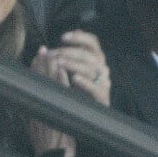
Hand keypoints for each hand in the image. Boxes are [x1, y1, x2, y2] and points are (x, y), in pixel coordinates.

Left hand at [29, 31, 110, 156]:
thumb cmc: (80, 93)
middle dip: (70, 52)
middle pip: (89, 53)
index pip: (92, 42)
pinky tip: (74, 79)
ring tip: (60, 63)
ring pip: (91, 68)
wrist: (91, 119)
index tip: (64, 37)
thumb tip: (53, 44)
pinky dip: (84, 82)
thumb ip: (67, 60)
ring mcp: (104, 81)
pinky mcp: (103, 96)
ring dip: (74, 64)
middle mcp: (102, 67)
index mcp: (96, 59)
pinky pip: (94, 87)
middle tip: (54, 54)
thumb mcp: (75, 73)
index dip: (80, 37)